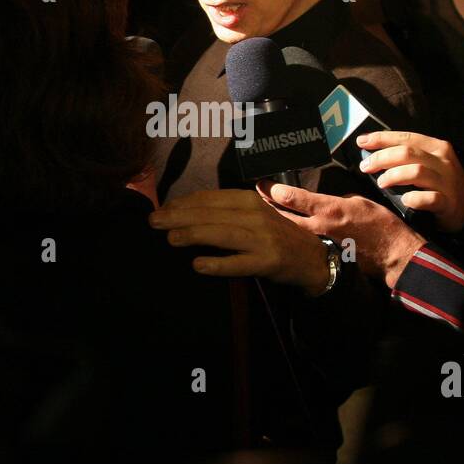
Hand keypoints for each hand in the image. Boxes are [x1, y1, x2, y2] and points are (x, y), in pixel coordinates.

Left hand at [148, 189, 330, 293]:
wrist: (310, 256)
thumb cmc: (273, 234)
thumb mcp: (252, 214)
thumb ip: (223, 211)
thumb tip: (182, 210)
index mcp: (248, 200)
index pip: (209, 198)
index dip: (182, 203)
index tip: (160, 209)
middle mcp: (255, 215)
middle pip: (212, 214)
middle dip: (179, 216)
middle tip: (153, 221)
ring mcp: (262, 239)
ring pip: (222, 234)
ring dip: (194, 234)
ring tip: (170, 238)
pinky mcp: (268, 261)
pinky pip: (239, 263)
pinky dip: (218, 263)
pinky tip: (198, 265)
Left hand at [260, 182, 424, 288]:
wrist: (393, 254)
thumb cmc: (381, 226)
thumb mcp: (359, 202)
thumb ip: (337, 200)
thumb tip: (325, 200)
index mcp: (329, 209)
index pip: (294, 198)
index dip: (274, 191)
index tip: (262, 185)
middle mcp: (320, 227)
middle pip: (283, 217)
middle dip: (265, 208)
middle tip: (252, 201)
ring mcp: (319, 244)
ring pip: (289, 233)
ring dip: (273, 225)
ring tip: (257, 219)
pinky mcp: (323, 257)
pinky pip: (301, 246)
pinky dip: (289, 241)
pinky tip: (277, 240)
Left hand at [356, 130, 463, 232]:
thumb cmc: (439, 185)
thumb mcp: (428, 164)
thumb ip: (407, 157)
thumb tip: (372, 152)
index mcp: (436, 147)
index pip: (406, 138)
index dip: (382, 138)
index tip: (362, 141)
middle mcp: (443, 161)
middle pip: (407, 153)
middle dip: (382, 158)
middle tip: (366, 166)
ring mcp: (447, 182)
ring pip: (416, 172)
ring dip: (393, 176)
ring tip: (381, 183)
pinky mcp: (449, 203)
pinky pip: (429, 199)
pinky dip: (414, 198)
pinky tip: (404, 200)